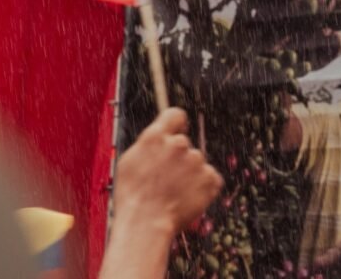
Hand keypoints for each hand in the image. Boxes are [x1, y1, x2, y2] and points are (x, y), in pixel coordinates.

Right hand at [114, 108, 222, 235]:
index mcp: (155, 137)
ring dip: (189, 174)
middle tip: (165, 179)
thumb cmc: (133, 197)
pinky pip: (209, 178)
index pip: (175, 114)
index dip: (177, 124)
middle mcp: (179, 144)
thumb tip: (160, 133)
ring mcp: (197, 161)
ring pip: (196, 163)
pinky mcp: (211, 178)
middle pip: (183, 144)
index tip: (177, 131)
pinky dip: (202, 187)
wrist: (145, 225)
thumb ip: (149, 143)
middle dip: (178, 157)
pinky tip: (186, 198)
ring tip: (172, 193)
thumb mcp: (129, 162)